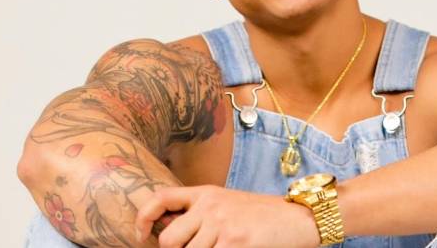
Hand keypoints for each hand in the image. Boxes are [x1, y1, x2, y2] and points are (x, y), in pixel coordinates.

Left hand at [134, 185, 320, 247]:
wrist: (296, 218)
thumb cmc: (260, 216)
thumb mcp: (226, 204)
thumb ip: (199, 214)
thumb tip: (165, 233)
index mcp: (206, 193)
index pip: (161, 198)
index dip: (143, 217)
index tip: (139, 235)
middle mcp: (210, 206)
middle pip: (168, 240)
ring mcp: (222, 225)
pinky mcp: (234, 243)